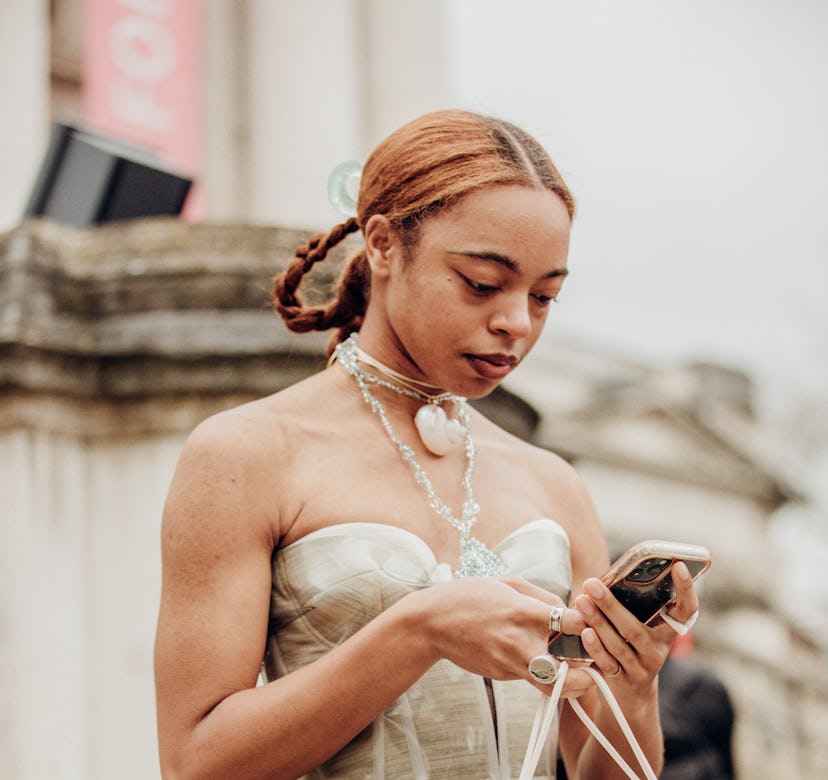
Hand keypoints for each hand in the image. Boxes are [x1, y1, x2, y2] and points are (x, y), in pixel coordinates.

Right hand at [421, 575, 589, 696]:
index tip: (592, 622)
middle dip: (589, 672)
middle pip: (569, 672)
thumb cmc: (471, 595)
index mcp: (525, 612)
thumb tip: (568, 610)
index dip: (590, 624)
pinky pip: (531, 678)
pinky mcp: (502, 675)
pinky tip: (542, 660)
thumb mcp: (509, 583)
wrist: (433, 621)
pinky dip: (542, 673)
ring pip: (552, 687)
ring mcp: (510, 663)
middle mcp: (520, 643)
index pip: (573, 624)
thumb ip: (542, 596)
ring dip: (570, 684)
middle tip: (597, 664)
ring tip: (579, 673)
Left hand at [573, 561, 698, 695]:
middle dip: (611, 605)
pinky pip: (608, 663)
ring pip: (620, 644)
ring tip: (581, 601)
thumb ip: (632, 607)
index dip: (686, 589)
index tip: (679, 566)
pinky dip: (595, 647)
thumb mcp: (641, 628)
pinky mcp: (624, 682)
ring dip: (598, 622)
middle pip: (636, 628)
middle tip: (592, 584)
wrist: (631, 696)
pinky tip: (584, 632)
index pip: (686, 610)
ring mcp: (642, 668)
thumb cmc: (632, 648)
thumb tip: (604, 577)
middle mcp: (658, 650)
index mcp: (668, 632)